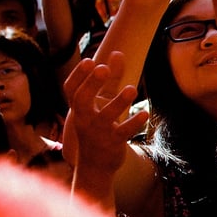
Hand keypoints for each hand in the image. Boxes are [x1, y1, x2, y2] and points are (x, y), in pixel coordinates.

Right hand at [63, 52, 146, 173]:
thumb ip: (111, 78)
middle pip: (82, 99)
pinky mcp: (113, 143)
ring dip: (119, 102)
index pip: (71, 89)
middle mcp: (85, 118)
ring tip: (132, 88)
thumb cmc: (98, 126)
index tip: (90, 60)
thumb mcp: (102, 102)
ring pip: (106, 116)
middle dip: (91, 83)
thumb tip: (118, 52)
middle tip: (103, 67)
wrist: (95, 165)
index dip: (78, 75)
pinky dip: (134, 123)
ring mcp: (98, 132)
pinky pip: (123, 132)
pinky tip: (145, 113)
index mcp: (79, 107)